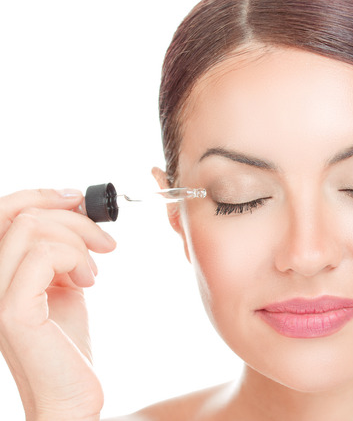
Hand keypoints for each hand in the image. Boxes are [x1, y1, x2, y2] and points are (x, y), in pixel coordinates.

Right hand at [0, 189, 115, 420]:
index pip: (1, 212)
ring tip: (93, 272)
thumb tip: (73, 211)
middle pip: (19, 214)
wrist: (71, 394)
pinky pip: (41, 256)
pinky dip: (75, 259)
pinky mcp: (12, 312)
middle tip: (105, 243)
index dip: (40, 195)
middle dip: (73, 219)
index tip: (79, 199)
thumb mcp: (60, 284)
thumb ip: (56, 252)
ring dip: (78, 243)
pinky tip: (87, 283)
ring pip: (31, 228)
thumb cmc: (66, 344)